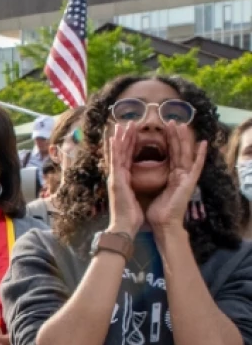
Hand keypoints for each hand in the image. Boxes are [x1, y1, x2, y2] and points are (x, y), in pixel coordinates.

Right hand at [104, 123, 145, 235]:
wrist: (125, 227)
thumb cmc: (131, 217)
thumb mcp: (134, 200)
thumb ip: (133, 190)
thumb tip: (134, 187)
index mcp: (123, 181)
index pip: (126, 159)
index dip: (129, 146)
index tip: (131, 134)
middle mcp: (117, 177)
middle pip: (120, 153)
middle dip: (123, 138)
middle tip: (125, 123)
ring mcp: (115, 178)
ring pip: (117, 154)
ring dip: (119, 138)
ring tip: (122, 125)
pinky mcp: (116, 180)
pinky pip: (116, 161)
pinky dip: (115, 149)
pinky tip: (116, 138)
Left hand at [145, 121, 208, 243]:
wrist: (163, 224)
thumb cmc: (156, 212)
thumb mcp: (151, 190)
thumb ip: (151, 180)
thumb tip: (140, 173)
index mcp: (170, 176)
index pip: (167, 154)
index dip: (166, 141)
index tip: (162, 129)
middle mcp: (179, 175)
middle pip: (176, 150)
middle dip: (173, 136)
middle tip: (171, 120)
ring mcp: (185, 178)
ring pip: (184, 154)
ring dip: (183, 139)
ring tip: (181, 125)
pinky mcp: (188, 183)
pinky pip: (196, 166)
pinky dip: (200, 155)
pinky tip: (203, 143)